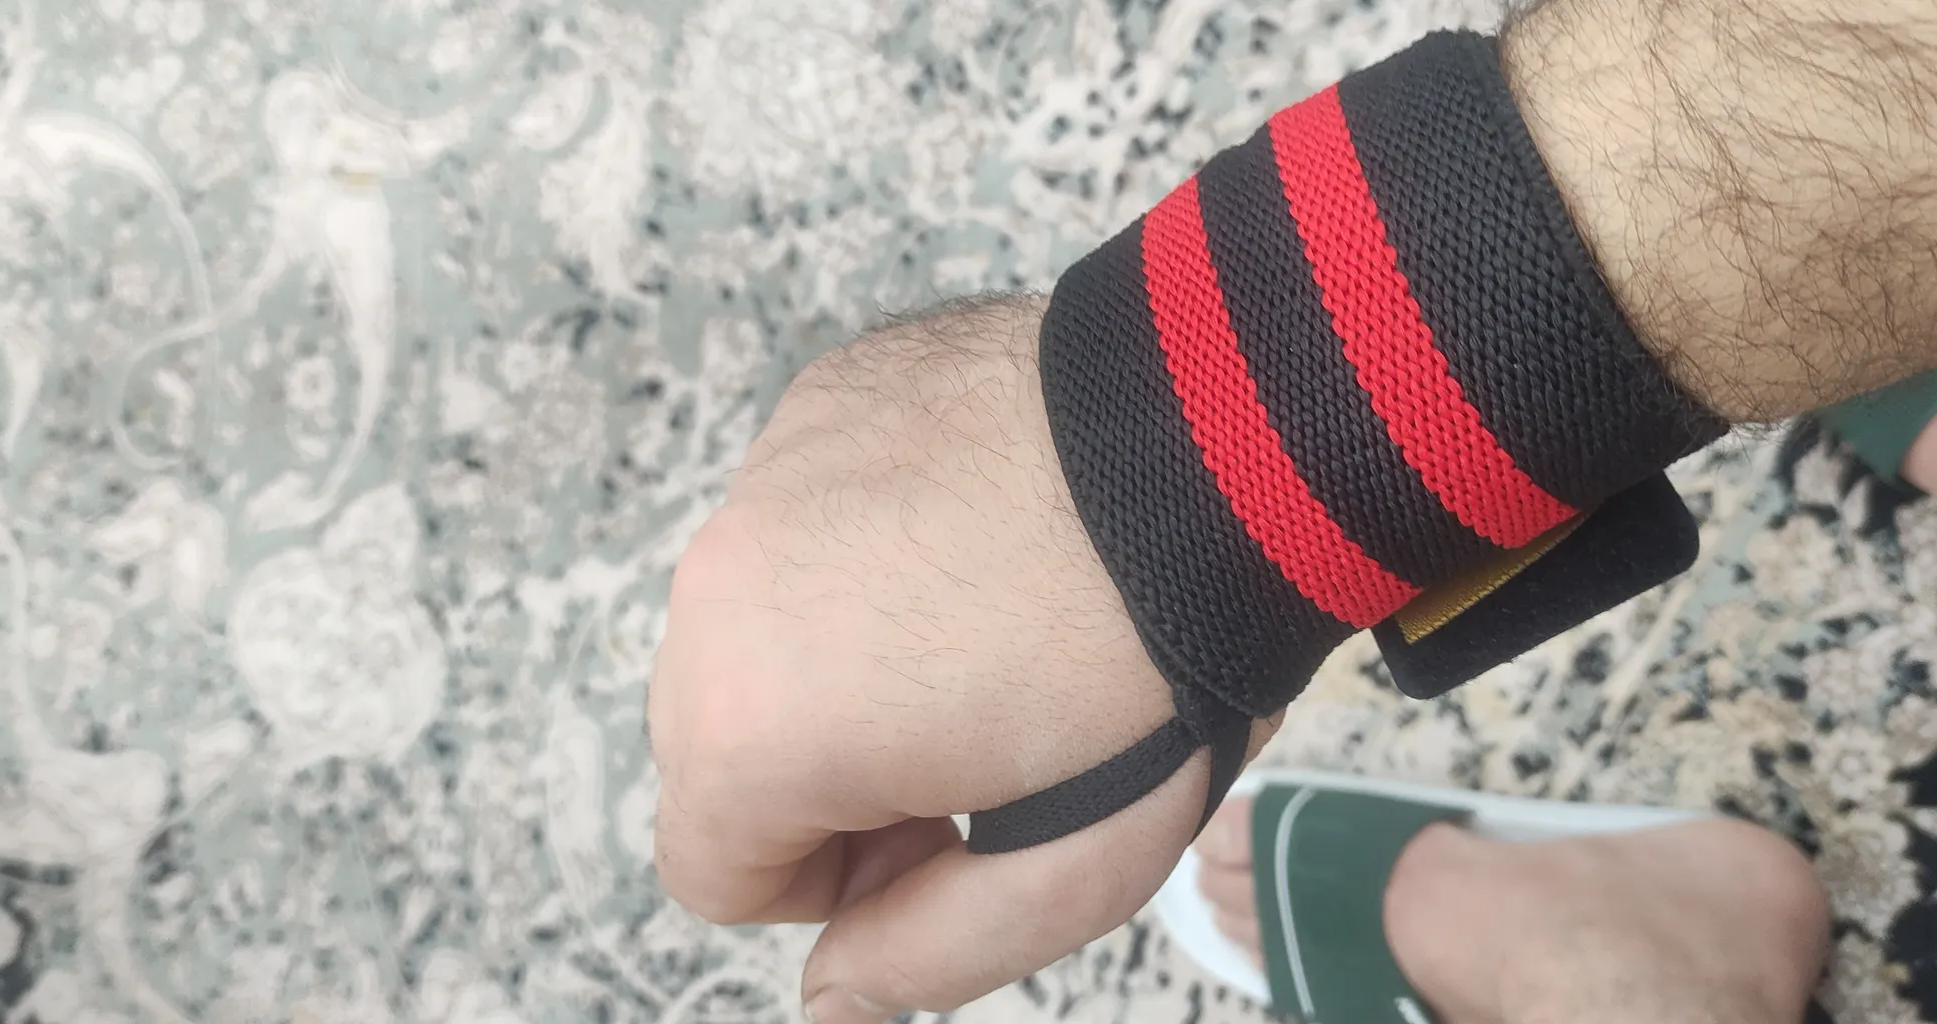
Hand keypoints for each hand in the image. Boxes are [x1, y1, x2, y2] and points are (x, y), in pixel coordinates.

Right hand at [648, 295, 1279, 1020]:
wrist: (1226, 455)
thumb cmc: (1153, 668)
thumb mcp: (1062, 870)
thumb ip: (924, 954)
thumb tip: (830, 999)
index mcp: (750, 727)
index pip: (710, 868)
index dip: (828, 885)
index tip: (936, 838)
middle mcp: (717, 593)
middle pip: (715, 743)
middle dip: (819, 775)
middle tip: (969, 751)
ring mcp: (760, 482)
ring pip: (751, 625)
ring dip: (834, 659)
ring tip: (982, 640)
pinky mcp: (816, 406)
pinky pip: (797, 521)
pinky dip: (862, 553)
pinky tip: (986, 547)